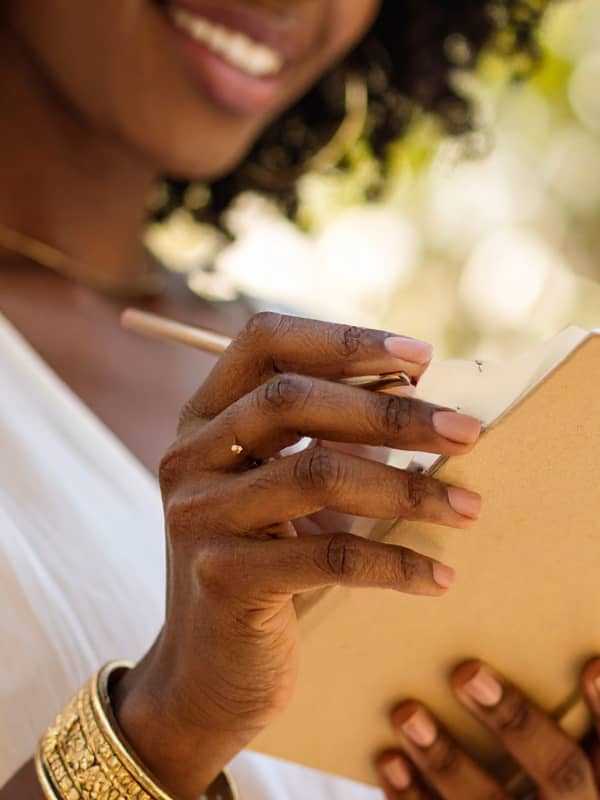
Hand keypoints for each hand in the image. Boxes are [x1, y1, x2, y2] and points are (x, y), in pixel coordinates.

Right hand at [112, 313, 481, 798]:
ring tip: (466, 506)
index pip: (263, 342)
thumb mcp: (282, 490)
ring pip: (314, 474)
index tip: (421, 358)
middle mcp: (190, 456)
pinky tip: (437, 576)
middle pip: (290, 401)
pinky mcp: (222, 578)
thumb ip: (327, 438)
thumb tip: (416, 398)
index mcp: (205, 418)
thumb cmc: (264, 564)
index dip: (341, 340)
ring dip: (406, 487)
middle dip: (391, 412)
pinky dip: (394, 562)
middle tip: (467, 431)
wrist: (208, 669)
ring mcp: (198, 516)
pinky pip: (327, 557)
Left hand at [377, 659, 599, 798]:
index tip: (590, 665)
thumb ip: (573, 722)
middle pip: (559, 772)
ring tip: (408, 714)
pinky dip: (412, 795)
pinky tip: (389, 760)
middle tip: (467, 673)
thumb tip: (570, 650)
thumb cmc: (542, 782)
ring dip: (445, 758)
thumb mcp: (578, 759)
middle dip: (515, 721)